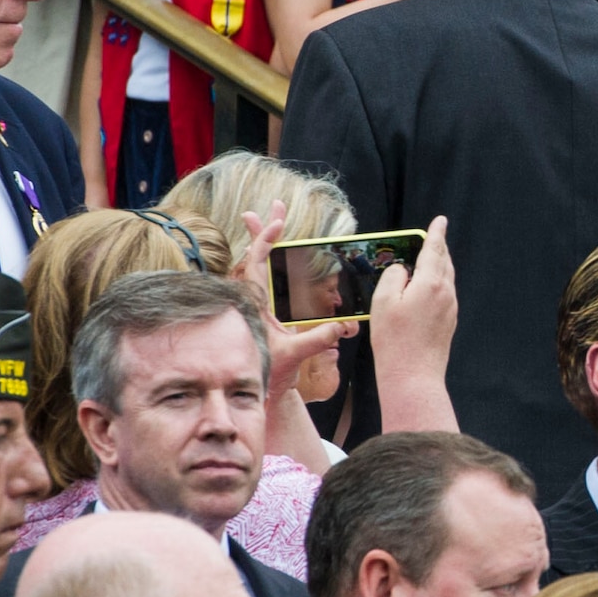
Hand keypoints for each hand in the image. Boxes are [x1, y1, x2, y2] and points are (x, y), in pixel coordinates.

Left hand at [236, 200, 358, 372]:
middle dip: (268, 230)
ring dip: (274, 242)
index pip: (257, 264)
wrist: (265, 391)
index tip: (275, 223)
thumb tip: (341, 326)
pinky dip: (282, 264)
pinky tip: (284, 251)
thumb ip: (317, 338)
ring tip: (276, 217)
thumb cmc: (271, 372)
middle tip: (274, 205)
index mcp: (256, 303)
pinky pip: (278, 283)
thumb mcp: (294, 354)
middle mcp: (259, 300)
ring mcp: (266, 306)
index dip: (264, 241)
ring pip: (269, 267)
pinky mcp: (273, 313)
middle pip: (261, 257)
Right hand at [369, 216, 459, 432]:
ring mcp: (450, 309)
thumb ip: (394, 276)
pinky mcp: (448, 323)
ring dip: (439, 265)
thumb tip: (404, 270)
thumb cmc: (395, 341)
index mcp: (431, 283)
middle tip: (434, 236)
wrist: (413, 377)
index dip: (436, 233)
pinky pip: (445, 294)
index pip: (434, 249)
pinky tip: (428, 289)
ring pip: (446, 278)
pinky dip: (438, 283)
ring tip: (430, 259)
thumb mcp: (383, 301)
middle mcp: (445, 293)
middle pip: (444, 262)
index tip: (440, 220)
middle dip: (438, 247)